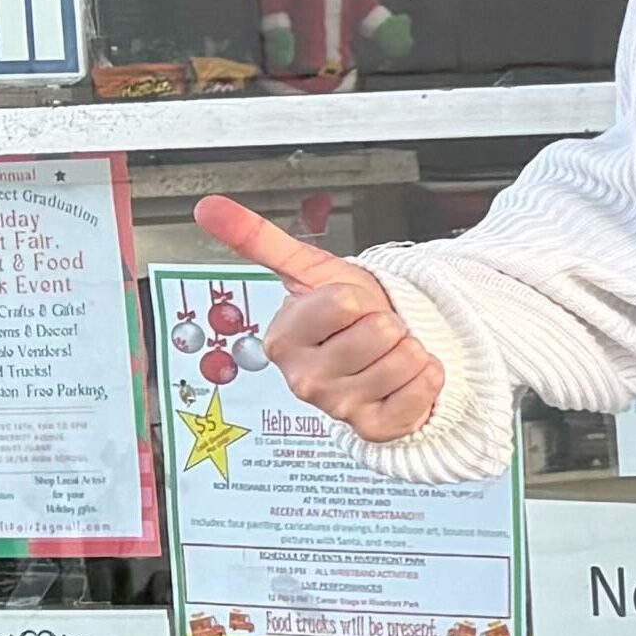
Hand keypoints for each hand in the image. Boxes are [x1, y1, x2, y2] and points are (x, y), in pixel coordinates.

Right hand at [193, 193, 440, 443]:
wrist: (381, 350)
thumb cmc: (347, 314)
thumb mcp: (308, 270)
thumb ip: (258, 238)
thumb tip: (208, 207)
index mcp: (283, 339)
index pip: (344, 302)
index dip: (359, 296)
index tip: (348, 308)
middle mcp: (305, 380)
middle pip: (379, 331)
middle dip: (387, 322)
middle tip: (371, 332)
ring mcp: (340, 408)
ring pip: (405, 359)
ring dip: (410, 349)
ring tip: (387, 353)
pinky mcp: (376, 428)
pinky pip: (423, 389)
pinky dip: (427, 378)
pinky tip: (406, 378)